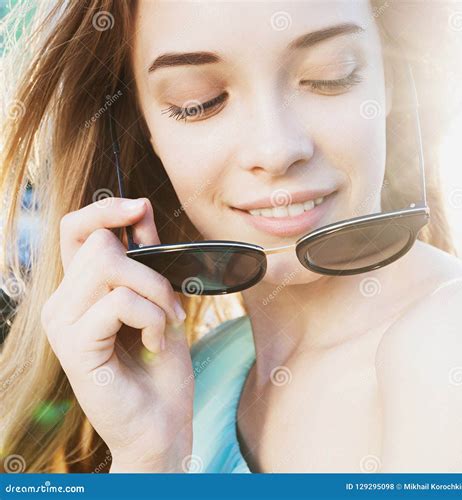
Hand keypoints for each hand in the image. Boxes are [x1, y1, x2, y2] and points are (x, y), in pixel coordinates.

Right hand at [41, 197, 193, 471]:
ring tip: (163, 325)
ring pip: (110, 266)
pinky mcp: (74, 345)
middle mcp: (63, 301)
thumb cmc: (160, 363)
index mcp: (81, 289)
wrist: (161, 421)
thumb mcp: (159, 299)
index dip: (104, 210)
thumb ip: (147, 257)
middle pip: (101, 245)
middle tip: (170, 306)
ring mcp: (63, 322)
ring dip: (154, 293)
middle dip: (151, 272)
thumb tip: (141, 209)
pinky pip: (118, 301)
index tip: (139, 208)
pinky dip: (150, 317)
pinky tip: (154, 343)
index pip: (75, 230)